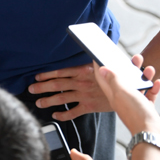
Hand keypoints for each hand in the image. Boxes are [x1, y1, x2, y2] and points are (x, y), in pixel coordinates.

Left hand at [29, 54, 150, 120]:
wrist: (128, 89)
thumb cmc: (114, 73)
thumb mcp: (101, 62)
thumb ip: (89, 57)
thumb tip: (85, 44)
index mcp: (82, 71)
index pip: (60, 72)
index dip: (46, 74)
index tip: (36, 77)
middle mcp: (81, 83)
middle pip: (57, 85)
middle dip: (42, 88)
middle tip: (31, 89)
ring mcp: (84, 96)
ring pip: (62, 99)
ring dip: (48, 101)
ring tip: (38, 102)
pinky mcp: (90, 107)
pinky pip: (74, 112)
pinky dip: (63, 115)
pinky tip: (55, 115)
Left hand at [95, 63, 159, 137]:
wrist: (152, 135)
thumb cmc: (135, 113)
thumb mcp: (121, 92)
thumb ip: (113, 80)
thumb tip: (101, 69)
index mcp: (113, 94)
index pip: (104, 78)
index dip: (101, 66)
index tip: (101, 54)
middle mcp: (123, 98)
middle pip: (123, 79)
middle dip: (128, 67)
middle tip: (136, 58)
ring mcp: (135, 104)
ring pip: (138, 86)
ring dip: (144, 77)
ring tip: (150, 68)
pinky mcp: (146, 109)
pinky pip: (149, 96)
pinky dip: (153, 89)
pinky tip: (158, 83)